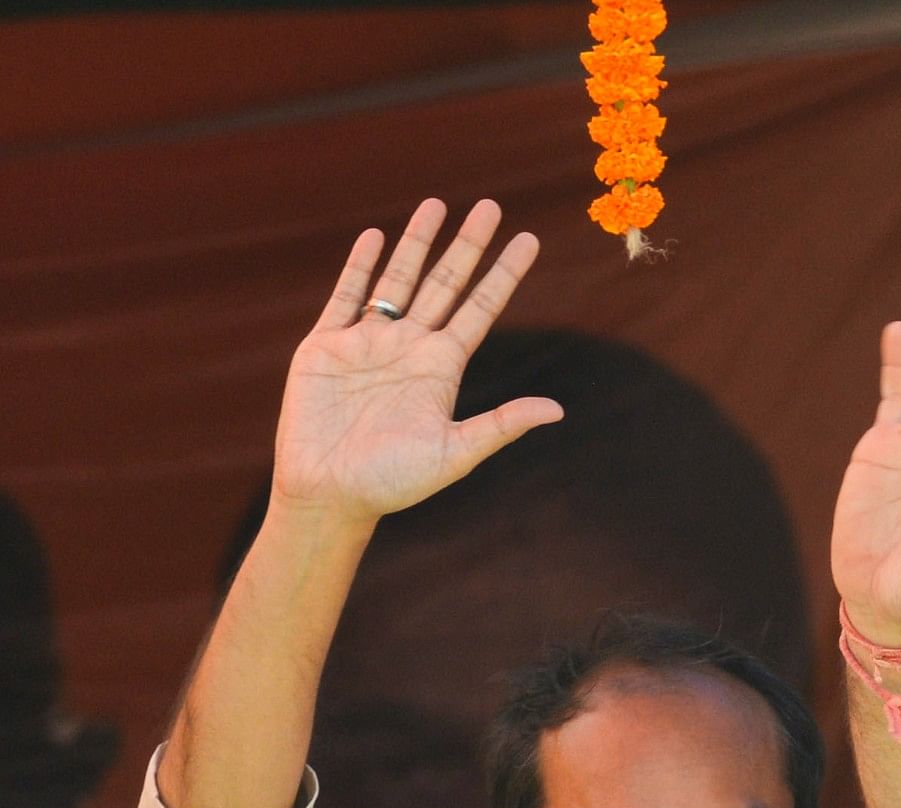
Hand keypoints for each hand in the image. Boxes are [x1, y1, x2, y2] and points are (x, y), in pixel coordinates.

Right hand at [273, 199, 554, 525]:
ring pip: (396, 280)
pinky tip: (375, 237)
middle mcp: (409, 347)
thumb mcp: (455, 453)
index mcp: (442, 368)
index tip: (529, 240)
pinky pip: (345, 297)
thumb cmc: (394, 483)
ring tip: (436, 204)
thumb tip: (557, 411)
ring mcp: (367, 342)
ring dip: (415, 243)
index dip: (503, 274)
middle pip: (444, 283)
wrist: (330, 493)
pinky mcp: (325, 346)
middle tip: (490, 205)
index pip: (481, 308)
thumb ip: (501, 425)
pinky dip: (359, 267)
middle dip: (467, 245)